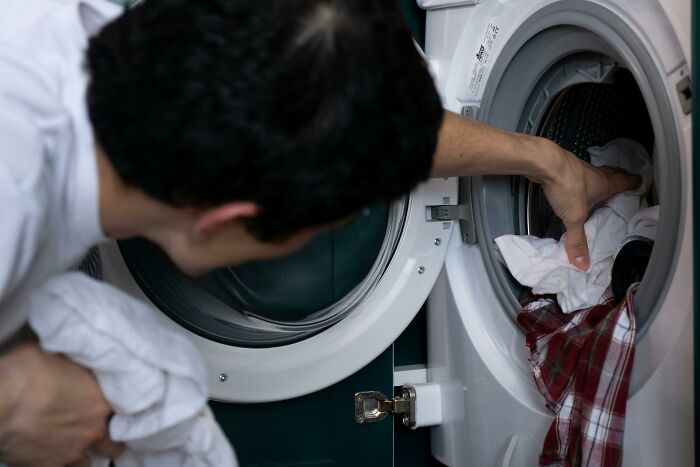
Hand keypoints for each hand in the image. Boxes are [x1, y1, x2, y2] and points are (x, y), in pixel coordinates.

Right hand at [0, 344, 123, 466]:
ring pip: (88, 463)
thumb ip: (80, 365)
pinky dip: (61, 464)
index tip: (111, 407)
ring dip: (84, 454)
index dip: (118, 410)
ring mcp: (71, 452)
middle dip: (107, 439)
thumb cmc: (28, 371)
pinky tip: (53, 455)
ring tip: (74, 444)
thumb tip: (82, 358)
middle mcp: (93, 431)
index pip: (126, 411)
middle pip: (113, 445)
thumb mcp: (64, 356)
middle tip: (96, 430)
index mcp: (103, 402)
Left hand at [537, 143, 640, 269]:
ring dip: (598, 176)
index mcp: (604, 184)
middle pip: (611, 173)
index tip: (640, 181)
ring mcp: (577, 167)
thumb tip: (583, 264)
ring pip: (593, 172)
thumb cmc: (566, 186)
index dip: (634, 182)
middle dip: (619, 176)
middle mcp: (594, 173)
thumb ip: (578, 240)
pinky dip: (577, 177)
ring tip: (599, 183)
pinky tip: (571, 183)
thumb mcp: (574, 217)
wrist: (544, 162)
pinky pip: (574, 172)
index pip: (625, 181)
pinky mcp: (561, 166)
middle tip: (624, 178)